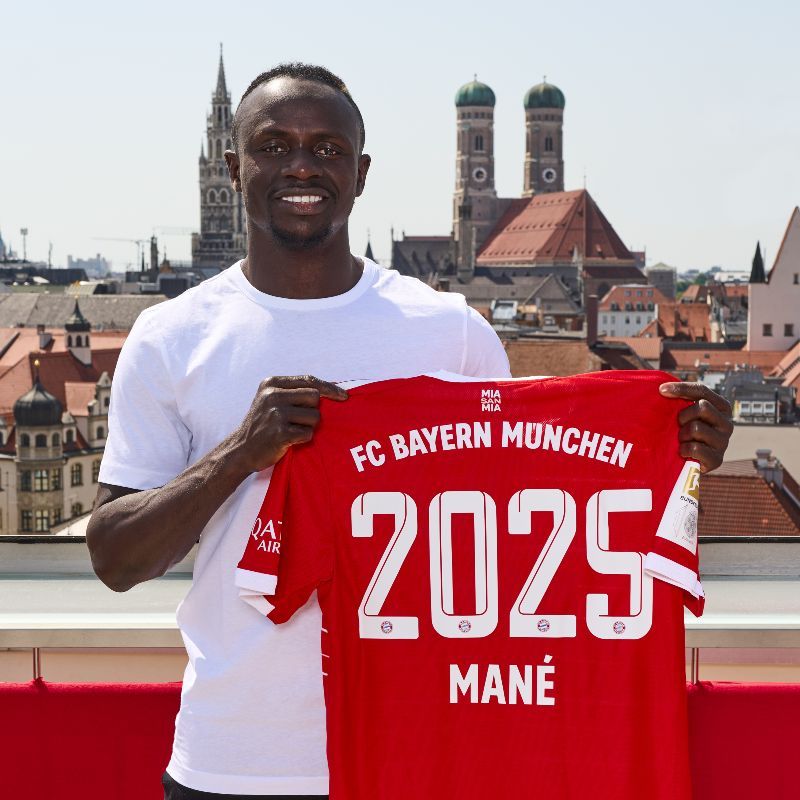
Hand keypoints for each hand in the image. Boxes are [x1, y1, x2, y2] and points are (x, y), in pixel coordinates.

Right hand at [232, 375, 347, 472]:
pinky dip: (303, 439)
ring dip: (308, 427)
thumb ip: (294, 391)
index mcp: (272, 383)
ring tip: (291, 430)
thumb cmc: (263, 424)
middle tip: (299, 420)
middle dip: (313, 410)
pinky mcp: (280, 433)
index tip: (344, 396)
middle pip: (315, 397)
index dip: (330, 388)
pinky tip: (289, 440)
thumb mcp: (271, 399)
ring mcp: (276, 414)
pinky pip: (308, 433)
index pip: (309, 380)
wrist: (241, 449)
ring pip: (314, 417)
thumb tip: (331, 389)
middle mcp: (273, 395)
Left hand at [659, 382, 732, 472]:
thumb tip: (661, 388)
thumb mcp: (686, 413)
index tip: (661, 390)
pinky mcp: (717, 460)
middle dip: (683, 416)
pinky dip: (684, 450)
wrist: (688, 464)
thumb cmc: (684, 433)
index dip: (681, 388)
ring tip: (682, 440)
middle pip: (702, 407)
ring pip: (696, 428)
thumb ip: (682, 400)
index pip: (702, 391)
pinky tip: (683, 452)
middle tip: (679, 425)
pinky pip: (695, 449)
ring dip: (682, 435)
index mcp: (721, 408)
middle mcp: (727, 424)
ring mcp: (723, 442)